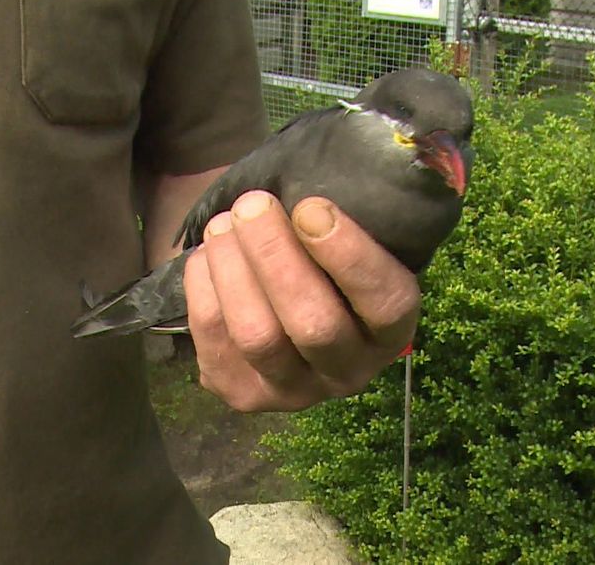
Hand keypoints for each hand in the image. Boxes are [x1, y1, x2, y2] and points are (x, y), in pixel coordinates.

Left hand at [182, 190, 419, 411]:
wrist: (284, 308)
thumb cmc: (323, 261)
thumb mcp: (348, 244)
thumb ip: (335, 228)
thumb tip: (303, 201)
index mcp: (389, 333)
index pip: (385, 304)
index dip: (349, 257)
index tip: (312, 207)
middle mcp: (349, 373)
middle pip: (313, 324)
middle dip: (275, 257)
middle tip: (252, 204)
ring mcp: (294, 392)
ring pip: (258, 336)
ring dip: (233, 270)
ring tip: (223, 223)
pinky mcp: (243, 393)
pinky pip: (214, 339)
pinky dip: (205, 287)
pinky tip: (208, 253)